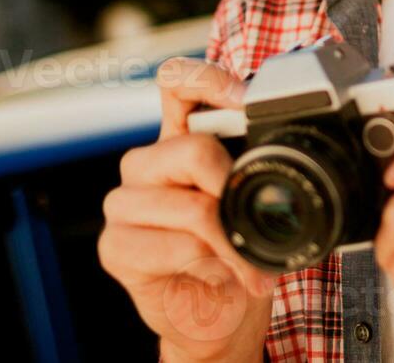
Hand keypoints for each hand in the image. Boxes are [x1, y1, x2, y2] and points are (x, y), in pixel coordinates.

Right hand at [98, 57, 277, 362]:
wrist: (220, 313)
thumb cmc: (238, 249)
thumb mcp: (254, 199)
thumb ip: (255, 165)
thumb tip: (278, 146)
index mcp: (180, 137)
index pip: (176, 82)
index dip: (208, 79)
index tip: (245, 101)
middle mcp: (147, 162)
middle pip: (192, 149)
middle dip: (235, 188)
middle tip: (256, 219)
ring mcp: (125, 203)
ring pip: (192, 207)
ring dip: (231, 242)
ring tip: (243, 262)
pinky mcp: (115, 245)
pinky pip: (178, 247)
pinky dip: (211, 266)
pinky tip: (213, 275)